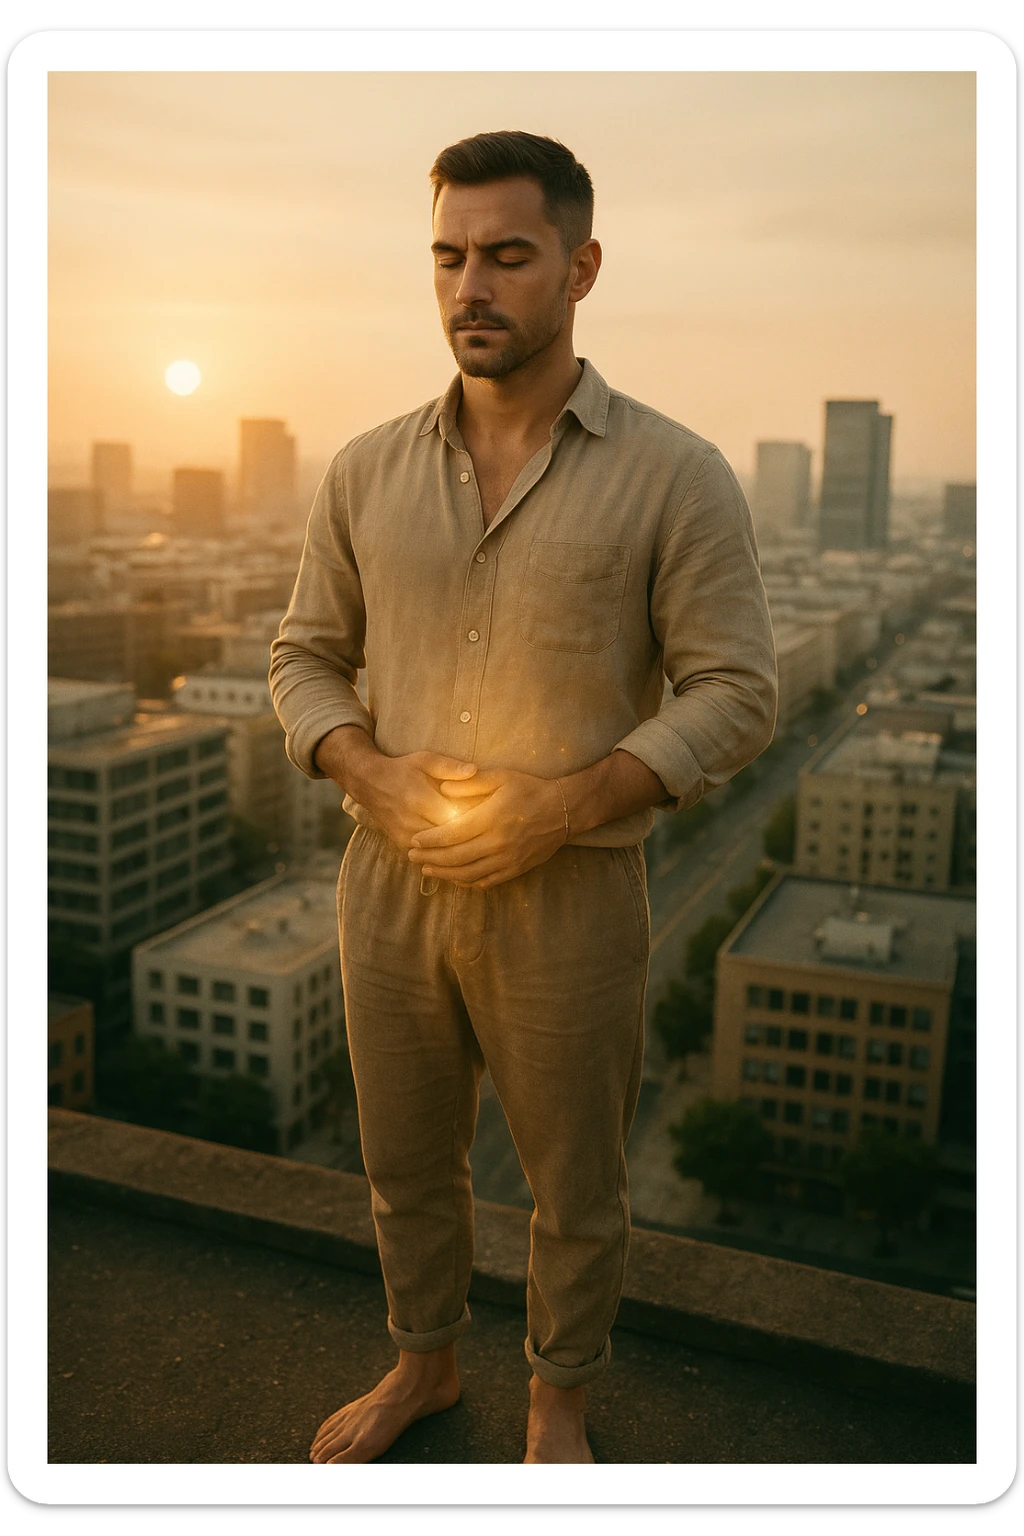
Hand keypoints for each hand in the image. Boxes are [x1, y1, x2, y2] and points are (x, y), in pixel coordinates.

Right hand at [359, 750, 482, 852]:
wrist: (371, 784)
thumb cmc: (404, 769)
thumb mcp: (426, 760)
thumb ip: (450, 767)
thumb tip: (475, 769)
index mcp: (420, 800)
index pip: (458, 816)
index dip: (478, 816)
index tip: (493, 812)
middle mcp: (412, 823)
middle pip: (452, 838)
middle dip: (474, 835)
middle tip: (492, 831)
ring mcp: (407, 838)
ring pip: (443, 852)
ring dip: (463, 848)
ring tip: (482, 841)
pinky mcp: (404, 848)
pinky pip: (432, 858)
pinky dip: (448, 856)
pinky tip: (465, 851)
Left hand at [407, 768, 567, 888]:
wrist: (563, 810)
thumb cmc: (529, 789)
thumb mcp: (501, 777)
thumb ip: (470, 784)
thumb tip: (442, 789)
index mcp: (491, 818)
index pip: (452, 834)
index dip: (429, 840)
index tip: (414, 840)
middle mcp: (498, 842)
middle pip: (455, 857)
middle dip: (430, 858)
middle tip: (412, 856)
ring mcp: (507, 859)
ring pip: (468, 873)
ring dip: (444, 873)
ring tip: (427, 869)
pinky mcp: (515, 869)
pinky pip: (486, 881)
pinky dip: (466, 882)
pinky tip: (454, 878)